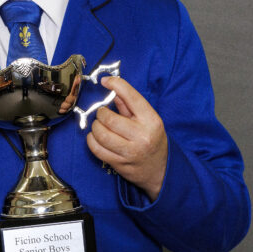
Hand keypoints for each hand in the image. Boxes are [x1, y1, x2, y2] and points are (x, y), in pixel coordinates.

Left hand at [87, 76, 167, 201]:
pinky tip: (95, 137)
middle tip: (102, 113)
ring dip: (95, 127)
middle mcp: (142, 136)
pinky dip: (91, 140)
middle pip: (109, 119)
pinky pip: (97, 150)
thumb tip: (112, 87)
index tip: (105, 81)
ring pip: (101, 135)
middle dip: (101, 113)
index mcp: (151, 120)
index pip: (131, 97)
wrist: (161, 170)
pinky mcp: (119, 164)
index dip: (116, 85)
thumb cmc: (153, 140)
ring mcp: (130, 152)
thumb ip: (130, 104)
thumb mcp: (149, 119)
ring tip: (99, 126)